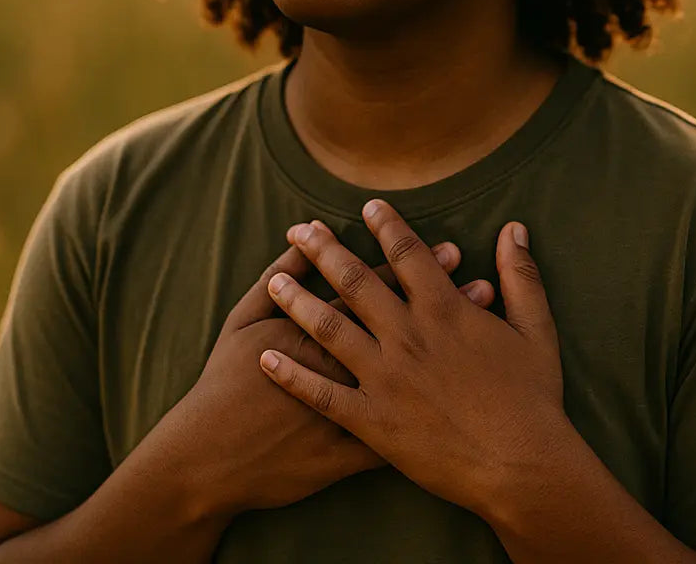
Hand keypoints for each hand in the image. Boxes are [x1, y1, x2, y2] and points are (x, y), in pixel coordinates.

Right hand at [171, 235, 493, 517]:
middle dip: (442, 292)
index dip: (413, 268)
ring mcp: (356, 408)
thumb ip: (275, 279)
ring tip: (484, 311)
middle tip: (477, 271)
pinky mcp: (357, 448)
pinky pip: (412, 422)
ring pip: (418, 369)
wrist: (211, 458)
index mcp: (320, 330)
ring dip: (453, 340)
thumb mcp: (242, 322)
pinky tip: (470, 392)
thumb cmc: (222, 385)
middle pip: (404, 320)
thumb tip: (300, 238)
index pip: (375, 289)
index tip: (446, 247)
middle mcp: (348, 363)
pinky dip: (441, 408)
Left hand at [258, 199, 568, 516]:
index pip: (408, 253)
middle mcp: (408, 336)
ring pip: (330, 329)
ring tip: (274, 280)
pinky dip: (291, 376)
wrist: (521, 466)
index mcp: (445, 311)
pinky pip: (322, 394)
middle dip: (325, 250)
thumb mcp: (536, 330)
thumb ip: (522, 277)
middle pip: (356, 281)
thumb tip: (513, 229)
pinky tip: (265, 359)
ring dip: (298, 302)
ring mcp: (386, 378)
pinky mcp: (372, 421)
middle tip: (299, 228)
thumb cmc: (534, 400)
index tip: (366, 205)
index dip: (386, 225)